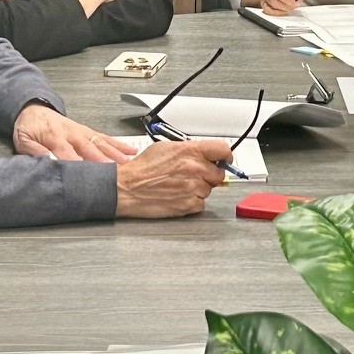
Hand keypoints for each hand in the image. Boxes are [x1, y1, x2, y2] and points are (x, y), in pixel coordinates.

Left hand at [13, 103, 135, 162]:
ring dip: (115, 153)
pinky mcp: (88, 131)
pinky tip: (131, 151)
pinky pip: (105, 138)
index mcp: (54, 136)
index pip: (67, 152)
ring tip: (128, 163)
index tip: (87, 177)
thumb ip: (32, 151)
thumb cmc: (28, 127)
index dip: (77, 164)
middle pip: (90, 148)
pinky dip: (119, 145)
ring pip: (101, 143)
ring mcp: (82, 131)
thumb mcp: (22, 140)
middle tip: (115, 172)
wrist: (34, 109)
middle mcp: (72, 133)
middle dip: (103, 160)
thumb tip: (43, 162)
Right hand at [115, 138, 232, 218]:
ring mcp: (193, 187)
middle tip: (194, 175)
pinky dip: (192, 202)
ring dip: (199, 189)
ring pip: (209, 189)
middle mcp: (195, 169)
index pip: (223, 150)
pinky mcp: (189, 204)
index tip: (225, 159)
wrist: (127, 188)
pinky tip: (178, 196)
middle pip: (219, 173)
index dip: (225, 155)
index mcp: (190, 152)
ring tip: (179, 186)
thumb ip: (188, 150)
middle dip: (209, 175)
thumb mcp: (166, 148)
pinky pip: (201, 204)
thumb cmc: (142, 169)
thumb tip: (202, 153)